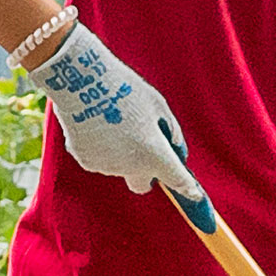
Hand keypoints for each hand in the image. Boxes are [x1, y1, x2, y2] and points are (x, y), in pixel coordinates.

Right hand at [31, 22, 188, 196]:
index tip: (194, 195)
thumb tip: (176, 150)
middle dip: (147, 173)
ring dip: (123, 154)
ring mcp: (106, 165)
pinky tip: (98, 122)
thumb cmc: (126, 88)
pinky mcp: (85, 159)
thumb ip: (172, 132)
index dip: (188, 189)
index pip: (177, 180)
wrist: (82, 79)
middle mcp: (131, 166)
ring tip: (115, 120)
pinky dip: (103, 148)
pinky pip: (101, 159)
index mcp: (154, 154)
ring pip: (120, 168)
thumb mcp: (158, 105)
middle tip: (145, 148)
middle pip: (142, 184)